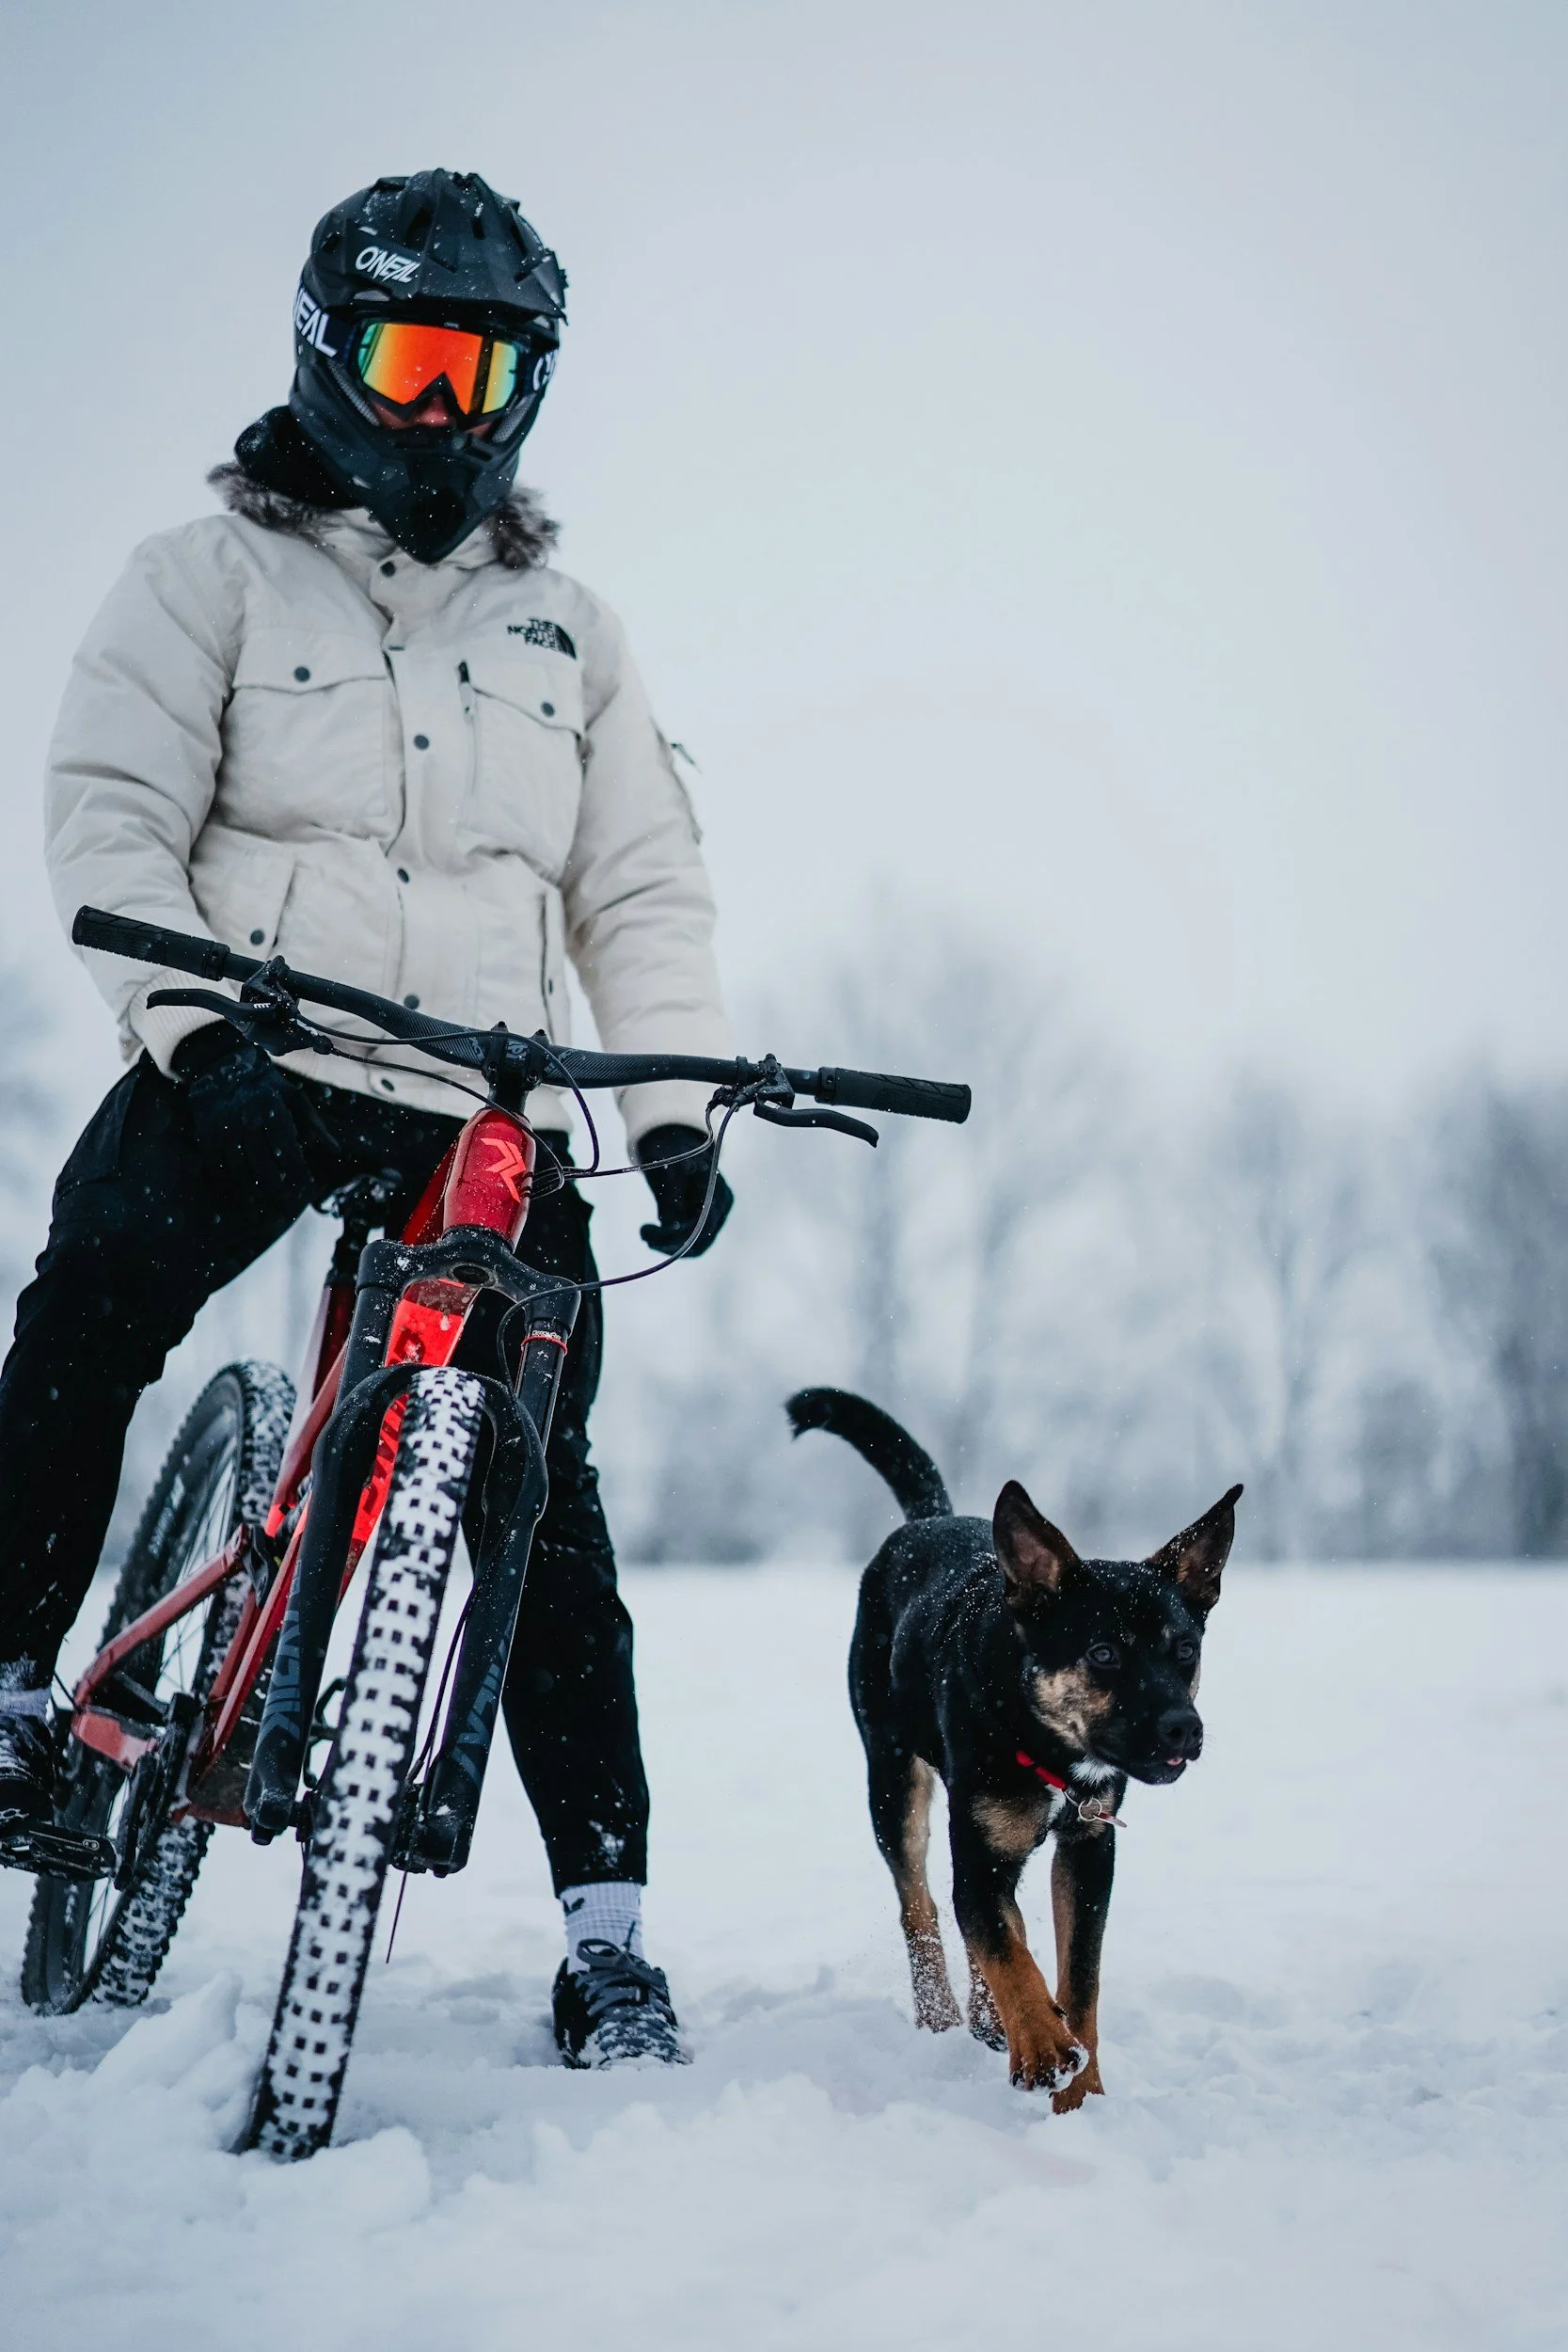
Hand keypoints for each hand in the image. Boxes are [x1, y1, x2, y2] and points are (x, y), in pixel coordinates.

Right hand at [172, 1023, 315, 1216]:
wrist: (219, 1066)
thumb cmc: (265, 1084)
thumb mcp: (294, 1097)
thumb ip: (314, 1125)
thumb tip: (336, 1151)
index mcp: (272, 1110)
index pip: (289, 1152)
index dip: (299, 1173)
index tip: (307, 1186)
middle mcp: (247, 1122)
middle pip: (265, 1171)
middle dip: (280, 1192)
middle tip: (289, 1203)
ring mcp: (224, 1131)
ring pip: (242, 1174)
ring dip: (257, 1189)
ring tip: (269, 1196)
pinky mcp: (206, 1137)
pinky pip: (220, 1169)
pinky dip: (233, 1180)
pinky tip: (245, 1185)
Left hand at [636, 1124, 733, 1257]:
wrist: (675, 1142)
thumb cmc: (672, 1149)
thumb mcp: (668, 1168)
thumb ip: (672, 1195)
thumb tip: (671, 1226)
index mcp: (717, 1190)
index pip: (702, 1225)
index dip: (676, 1236)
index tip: (646, 1233)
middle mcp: (721, 1205)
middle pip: (701, 1240)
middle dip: (669, 1243)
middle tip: (643, 1234)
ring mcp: (715, 1213)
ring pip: (696, 1245)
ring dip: (669, 1245)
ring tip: (646, 1234)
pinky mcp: (704, 1219)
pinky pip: (692, 1240)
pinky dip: (672, 1241)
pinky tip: (654, 1234)